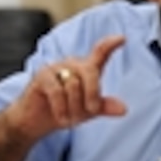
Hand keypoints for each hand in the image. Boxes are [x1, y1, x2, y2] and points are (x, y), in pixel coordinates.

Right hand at [5, 35, 127, 142]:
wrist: (36, 122)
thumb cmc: (65, 111)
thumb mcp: (88, 111)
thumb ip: (105, 107)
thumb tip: (124, 109)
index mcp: (87, 69)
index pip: (100, 52)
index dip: (110, 44)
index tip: (122, 38)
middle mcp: (72, 64)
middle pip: (91, 72)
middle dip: (92, 96)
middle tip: (89, 112)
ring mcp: (56, 67)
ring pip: (74, 84)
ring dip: (74, 107)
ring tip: (68, 116)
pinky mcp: (41, 75)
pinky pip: (57, 92)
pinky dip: (62, 109)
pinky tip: (61, 118)